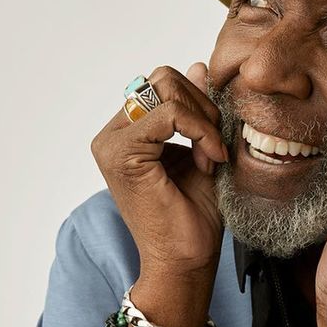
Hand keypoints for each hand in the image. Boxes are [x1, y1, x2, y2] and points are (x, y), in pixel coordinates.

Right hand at [90, 62, 228, 276]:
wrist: (185, 262)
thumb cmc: (193, 218)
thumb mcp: (203, 150)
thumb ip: (198, 110)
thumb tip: (198, 64)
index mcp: (126, 133)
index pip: (163, 84)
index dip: (199, 104)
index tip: (214, 145)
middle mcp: (111, 135)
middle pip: (163, 79)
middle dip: (201, 106)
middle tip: (214, 147)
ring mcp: (112, 143)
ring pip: (166, 89)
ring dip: (202, 120)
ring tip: (209, 156)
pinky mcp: (122, 154)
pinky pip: (169, 114)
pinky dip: (200, 130)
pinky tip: (208, 160)